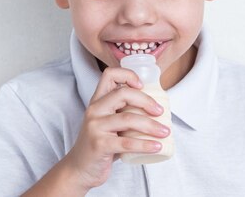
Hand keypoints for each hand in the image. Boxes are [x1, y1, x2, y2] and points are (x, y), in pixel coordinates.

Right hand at [62, 67, 169, 189]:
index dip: (128, 75)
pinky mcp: (99, 145)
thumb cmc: (100, 144)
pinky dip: (145, 145)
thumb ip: (123, 113)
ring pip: (128, 119)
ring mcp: (95, 127)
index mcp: (97, 101)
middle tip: (160, 112)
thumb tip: (157, 110)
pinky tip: (157, 146)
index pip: (109, 75)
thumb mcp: (107, 123)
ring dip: (151, 125)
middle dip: (146, 101)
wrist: (79, 169)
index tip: (143, 85)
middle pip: (123, 94)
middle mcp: (94, 110)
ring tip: (165, 132)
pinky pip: (127, 142)